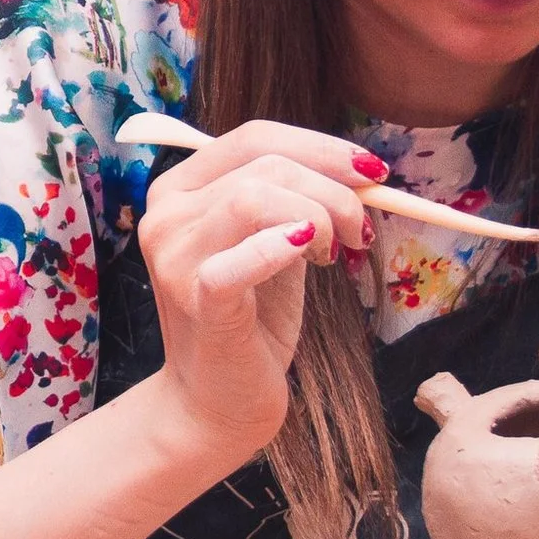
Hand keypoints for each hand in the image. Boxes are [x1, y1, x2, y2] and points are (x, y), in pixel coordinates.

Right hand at [135, 118, 379, 449]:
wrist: (214, 401)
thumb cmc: (250, 320)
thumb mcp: (275, 244)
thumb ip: (297, 201)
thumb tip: (361, 171)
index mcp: (178, 190)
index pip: (252, 137)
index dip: (321, 147)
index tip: (373, 170)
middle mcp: (165, 215)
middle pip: (263, 164)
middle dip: (333, 189)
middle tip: (363, 231)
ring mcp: (174, 256)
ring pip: (254, 197)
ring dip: (319, 216)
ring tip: (336, 254)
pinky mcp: (196, 299)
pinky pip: (240, 259)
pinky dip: (281, 248)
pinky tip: (311, 253)